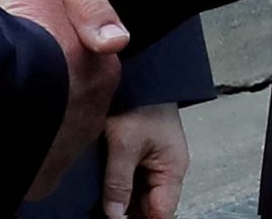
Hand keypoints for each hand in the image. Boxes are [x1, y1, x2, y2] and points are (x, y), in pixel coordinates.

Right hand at [0, 0, 123, 198]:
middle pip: (63, 81)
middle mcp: (95, 105)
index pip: (74, 40)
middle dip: (39, 71)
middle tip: (4, 63)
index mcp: (100, 59)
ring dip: (30, 108)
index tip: (18, 24)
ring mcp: (72, 143)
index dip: (42, 27)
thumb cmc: (26, 49)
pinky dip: (16, 138)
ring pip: (49, 117)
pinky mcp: (45, 174)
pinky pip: (32, 150)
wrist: (6, 116)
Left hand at [100, 102, 188, 218]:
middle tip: (101, 212)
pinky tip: (101, 191)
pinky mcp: (139, 152)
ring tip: (99, 203)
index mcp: (172, 169)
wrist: (141, 67)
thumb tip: (115, 216)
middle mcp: (166, 169)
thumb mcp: (125, 142)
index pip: (161, 214)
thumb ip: (119, 182)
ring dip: (122, 201)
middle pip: (149, 207)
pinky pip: (131, 180)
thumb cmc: (139, 99)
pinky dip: (119, 188)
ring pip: (138, 195)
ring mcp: (153, 161)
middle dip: (128, 214)